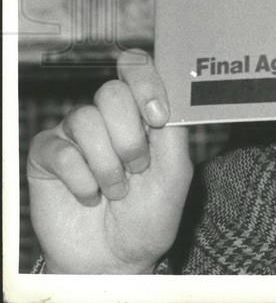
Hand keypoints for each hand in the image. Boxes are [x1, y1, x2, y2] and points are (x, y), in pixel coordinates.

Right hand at [27, 49, 192, 273]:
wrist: (116, 259)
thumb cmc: (150, 215)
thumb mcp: (176, 173)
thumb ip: (174, 131)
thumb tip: (170, 93)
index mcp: (142, 112)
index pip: (137, 68)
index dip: (145, 82)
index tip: (157, 118)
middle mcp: (108, 117)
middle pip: (111, 92)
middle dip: (129, 136)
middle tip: (138, 168)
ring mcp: (76, 134)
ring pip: (85, 119)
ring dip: (107, 164)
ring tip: (116, 191)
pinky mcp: (48, 155)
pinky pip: (61, 150)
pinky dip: (81, 180)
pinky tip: (90, 196)